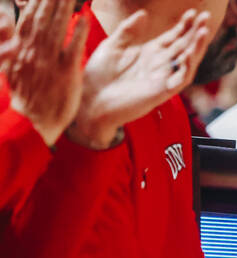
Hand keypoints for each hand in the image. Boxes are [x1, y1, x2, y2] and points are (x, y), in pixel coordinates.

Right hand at [3, 0, 88, 145]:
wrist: (33, 122)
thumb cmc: (25, 93)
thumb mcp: (8, 65)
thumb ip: (6, 40)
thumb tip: (4, 16)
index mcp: (21, 48)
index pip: (30, 19)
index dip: (38, 2)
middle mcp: (34, 51)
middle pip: (44, 19)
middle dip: (52, 0)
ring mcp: (50, 62)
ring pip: (57, 29)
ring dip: (64, 9)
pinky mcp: (66, 74)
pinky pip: (72, 50)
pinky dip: (78, 34)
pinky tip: (84, 19)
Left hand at [69, 8, 209, 148]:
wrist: (90, 100)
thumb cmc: (98, 76)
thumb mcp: (112, 45)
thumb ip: (128, 30)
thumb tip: (144, 14)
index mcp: (150, 53)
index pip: (173, 37)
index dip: (184, 25)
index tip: (192, 11)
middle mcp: (160, 65)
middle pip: (184, 46)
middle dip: (196, 31)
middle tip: (206, 15)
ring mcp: (162, 78)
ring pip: (188, 62)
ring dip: (197, 47)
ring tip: (204, 31)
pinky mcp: (161, 92)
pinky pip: (180, 80)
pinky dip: (186, 68)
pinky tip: (188, 54)